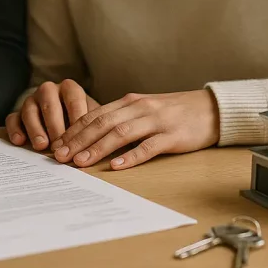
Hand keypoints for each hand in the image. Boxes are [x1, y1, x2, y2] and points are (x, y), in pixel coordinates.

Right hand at [5, 80, 99, 151]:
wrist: (61, 116)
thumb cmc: (80, 119)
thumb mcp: (91, 116)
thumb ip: (95, 122)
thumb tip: (104, 136)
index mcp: (69, 88)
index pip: (74, 99)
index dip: (77, 117)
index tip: (82, 136)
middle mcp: (49, 90)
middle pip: (50, 105)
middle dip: (55, 126)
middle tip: (60, 146)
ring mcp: (31, 100)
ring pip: (29, 110)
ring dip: (35, 129)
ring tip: (41, 146)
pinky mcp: (17, 112)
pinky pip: (12, 118)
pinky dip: (15, 129)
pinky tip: (20, 141)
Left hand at [52, 89, 219, 169]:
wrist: (211, 109)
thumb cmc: (174, 112)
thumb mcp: (144, 109)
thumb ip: (121, 118)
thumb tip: (91, 133)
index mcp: (129, 102)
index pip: (95, 114)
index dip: (74, 130)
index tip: (56, 145)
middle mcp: (139, 108)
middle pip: (102, 123)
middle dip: (78, 140)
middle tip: (60, 156)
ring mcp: (156, 121)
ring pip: (121, 133)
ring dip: (98, 148)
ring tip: (81, 162)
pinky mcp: (173, 135)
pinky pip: (149, 146)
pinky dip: (131, 156)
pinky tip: (117, 166)